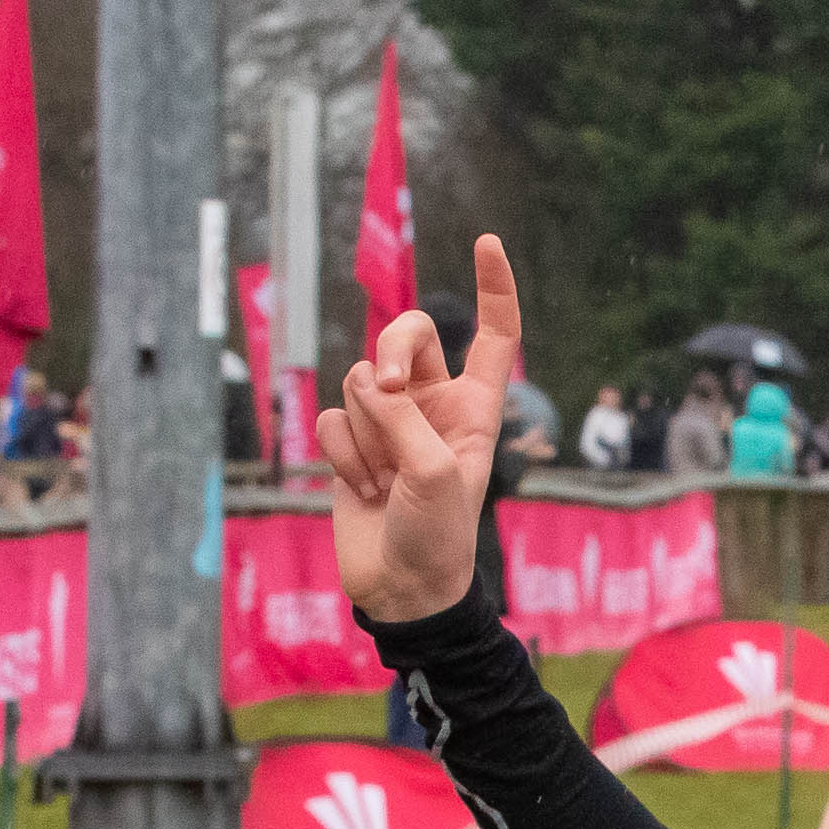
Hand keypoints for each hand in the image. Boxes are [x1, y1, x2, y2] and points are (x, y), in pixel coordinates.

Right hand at [321, 233, 517, 622]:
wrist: (402, 586)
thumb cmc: (437, 535)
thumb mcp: (434, 472)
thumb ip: (401, 417)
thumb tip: (366, 384)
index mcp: (476, 405)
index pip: (494, 334)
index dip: (494, 288)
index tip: (487, 242)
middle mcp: (433, 403)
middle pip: (407, 335)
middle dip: (392, 350)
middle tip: (387, 388)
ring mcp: (390, 421)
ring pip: (359, 382)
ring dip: (367, 435)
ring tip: (386, 482)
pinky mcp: (352, 442)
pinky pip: (334, 419)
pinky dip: (343, 455)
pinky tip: (363, 490)